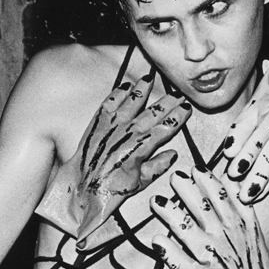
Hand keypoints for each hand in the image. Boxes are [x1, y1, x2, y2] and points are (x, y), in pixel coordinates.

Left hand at [35, 71, 190, 249]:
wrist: (82, 188)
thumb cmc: (111, 189)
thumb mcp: (139, 184)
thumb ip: (157, 167)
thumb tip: (173, 154)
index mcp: (141, 149)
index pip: (165, 129)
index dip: (178, 117)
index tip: (186, 108)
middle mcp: (127, 135)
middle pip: (152, 113)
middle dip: (167, 102)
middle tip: (177, 94)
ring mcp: (111, 127)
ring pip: (131, 103)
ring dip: (142, 90)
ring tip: (150, 79)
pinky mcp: (97, 124)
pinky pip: (109, 104)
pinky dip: (117, 94)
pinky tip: (125, 86)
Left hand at [223, 64, 268, 210]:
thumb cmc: (268, 103)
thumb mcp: (251, 108)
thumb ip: (239, 129)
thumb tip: (228, 151)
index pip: (257, 142)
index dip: (246, 158)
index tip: (233, 172)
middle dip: (256, 179)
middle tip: (242, 195)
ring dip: (267, 187)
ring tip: (251, 199)